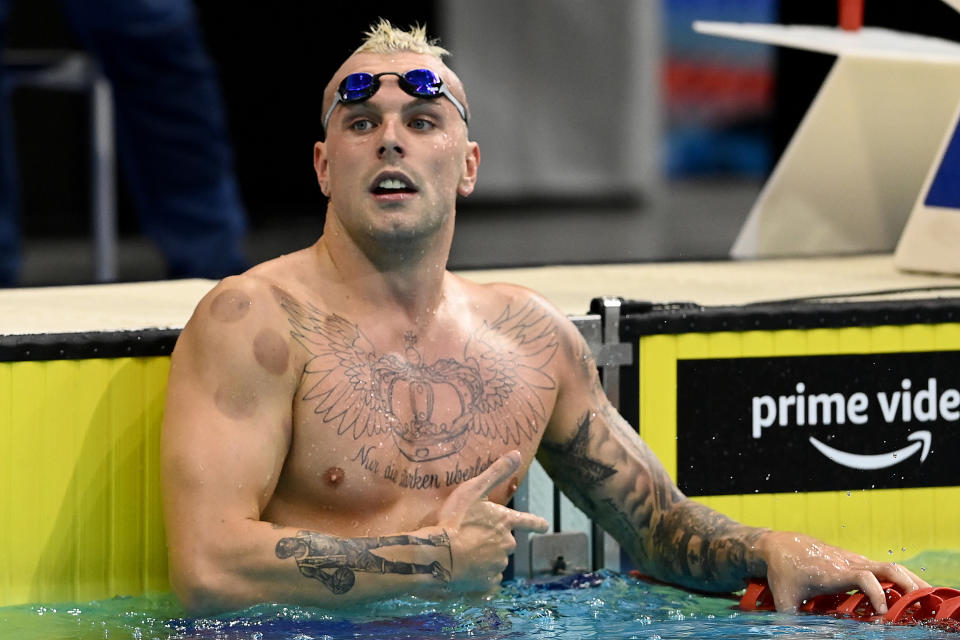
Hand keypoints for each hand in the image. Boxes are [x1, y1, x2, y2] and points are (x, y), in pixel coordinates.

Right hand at [437, 450, 548, 591]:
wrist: (440, 555)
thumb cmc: (456, 520)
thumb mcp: (474, 490)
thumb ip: (496, 472)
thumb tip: (517, 454)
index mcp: (506, 522)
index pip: (530, 521)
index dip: (537, 523)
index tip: (544, 525)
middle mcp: (508, 544)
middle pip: (507, 541)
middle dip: (495, 539)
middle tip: (471, 535)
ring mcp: (498, 564)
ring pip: (496, 559)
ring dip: (485, 556)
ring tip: (464, 551)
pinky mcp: (488, 582)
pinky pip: (487, 576)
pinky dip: (479, 573)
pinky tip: (465, 567)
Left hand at [758, 531, 929, 612]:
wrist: (778, 545)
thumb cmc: (783, 574)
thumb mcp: (784, 602)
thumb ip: (790, 624)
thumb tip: (791, 639)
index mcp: (833, 574)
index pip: (864, 577)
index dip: (877, 594)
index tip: (882, 614)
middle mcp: (847, 564)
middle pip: (887, 568)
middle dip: (907, 585)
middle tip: (923, 604)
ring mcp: (852, 559)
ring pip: (889, 565)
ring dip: (909, 580)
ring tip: (926, 597)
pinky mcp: (854, 559)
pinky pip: (882, 566)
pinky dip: (899, 577)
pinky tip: (908, 591)